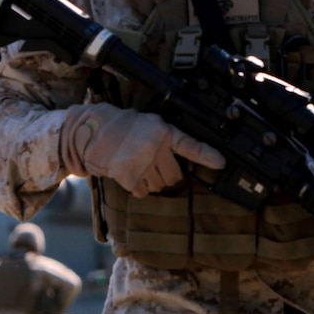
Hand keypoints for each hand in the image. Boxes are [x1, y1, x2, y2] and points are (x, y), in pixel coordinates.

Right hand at [60, 103, 225, 196]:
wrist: (92, 131)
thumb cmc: (120, 125)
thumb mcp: (148, 122)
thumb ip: (165, 136)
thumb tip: (180, 152)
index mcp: (162, 133)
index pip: (190, 145)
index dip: (207, 156)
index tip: (221, 163)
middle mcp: (155, 149)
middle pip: (174, 176)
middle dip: (167, 176)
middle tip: (155, 167)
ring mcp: (143, 165)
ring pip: (159, 186)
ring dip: (152, 182)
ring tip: (139, 168)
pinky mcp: (129, 177)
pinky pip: (142, 192)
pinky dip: (138, 188)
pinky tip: (130, 175)